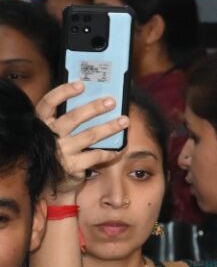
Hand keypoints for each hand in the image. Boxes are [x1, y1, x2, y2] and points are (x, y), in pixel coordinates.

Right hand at [35, 82, 129, 199]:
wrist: (50, 182)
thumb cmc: (57, 151)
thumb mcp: (55, 133)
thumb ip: (66, 119)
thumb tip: (94, 101)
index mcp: (41, 123)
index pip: (48, 103)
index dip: (63, 92)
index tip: (81, 84)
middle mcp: (49, 136)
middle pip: (73, 118)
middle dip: (94, 108)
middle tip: (111, 102)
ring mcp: (61, 152)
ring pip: (90, 135)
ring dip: (109, 127)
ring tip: (124, 121)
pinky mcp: (73, 166)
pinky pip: (97, 155)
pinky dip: (111, 151)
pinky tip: (121, 147)